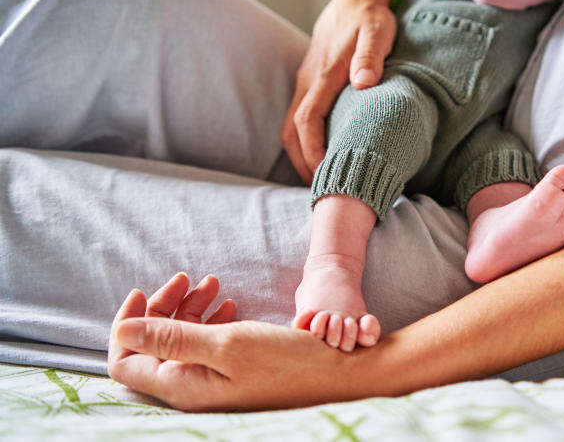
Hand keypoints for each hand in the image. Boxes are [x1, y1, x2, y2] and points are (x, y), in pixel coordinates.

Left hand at [108, 273, 356, 410]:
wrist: (339, 373)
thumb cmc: (287, 361)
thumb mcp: (228, 343)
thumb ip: (172, 338)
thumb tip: (123, 330)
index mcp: (182, 385)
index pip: (125, 360)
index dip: (126, 324)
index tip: (143, 290)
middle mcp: (192, 388)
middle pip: (153, 346)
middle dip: (163, 307)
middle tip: (187, 278)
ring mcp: (214, 382)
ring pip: (182, 342)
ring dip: (190, 309)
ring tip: (212, 284)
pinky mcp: (234, 373)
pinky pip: (207, 345)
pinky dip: (210, 320)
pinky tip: (228, 304)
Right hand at [280, 0, 398, 183]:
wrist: (352, 2)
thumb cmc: (370, 19)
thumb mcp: (378, 31)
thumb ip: (371, 55)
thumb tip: (363, 83)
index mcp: (324, 76)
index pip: (307, 121)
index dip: (312, 151)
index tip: (325, 174)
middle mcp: (309, 82)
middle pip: (292, 132)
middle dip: (303, 164)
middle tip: (324, 191)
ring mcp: (306, 85)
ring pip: (292, 128)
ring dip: (302, 156)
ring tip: (323, 181)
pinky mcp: (310, 87)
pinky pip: (299, 120)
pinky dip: (305, 143)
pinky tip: (323, 158)